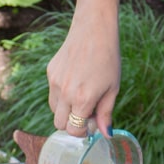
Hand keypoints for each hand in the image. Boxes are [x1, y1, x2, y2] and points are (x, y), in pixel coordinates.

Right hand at [46, 14, 120, 137]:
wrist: (94, 29)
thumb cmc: (108, 58)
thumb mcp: (112, 88)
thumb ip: (106, 114)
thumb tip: (105, 135)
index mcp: (82, 99)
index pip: (74, 130)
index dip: (83, 131)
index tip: (92, 124)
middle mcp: (65, 92)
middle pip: (60, 124)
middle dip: (72, 123)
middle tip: (87, 111)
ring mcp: (55, 81)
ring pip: (54, 109)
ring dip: (66, 110)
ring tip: (81, 95)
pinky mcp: (50, 72)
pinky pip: (52, 92)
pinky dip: (62, 94)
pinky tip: (76, 79)